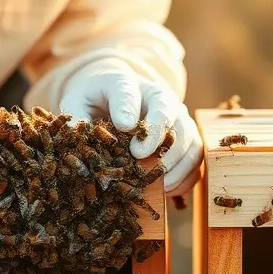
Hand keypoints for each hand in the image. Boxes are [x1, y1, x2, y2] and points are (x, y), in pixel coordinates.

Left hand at [59, 60, 202, 196]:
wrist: (117, 94)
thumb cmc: (96, 99)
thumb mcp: (77, 101)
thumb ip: (76, 117)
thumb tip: (79, 139)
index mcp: (126, 84)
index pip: (128, 92)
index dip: (128, 108)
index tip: (124, 127)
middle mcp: (159, 97)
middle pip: (169, 114)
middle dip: (156, 140)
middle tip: (139, 162)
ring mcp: (177, 117)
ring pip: (189, 137)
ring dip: (175, 163)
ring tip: (156, 182)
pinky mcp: (186, 136)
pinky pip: (196, 157)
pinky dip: (186, 175)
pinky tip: (168, 190)